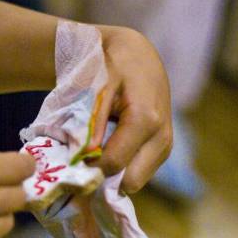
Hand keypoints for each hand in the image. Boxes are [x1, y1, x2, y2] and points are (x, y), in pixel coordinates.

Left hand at [96, 26, 172, 192]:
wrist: (138, 54)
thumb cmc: (113, 65)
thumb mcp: (97, 87)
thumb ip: (94, 123)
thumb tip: (87, 157)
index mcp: (146, 120)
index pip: (114, 164)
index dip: (89, 167)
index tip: (71, 160)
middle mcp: (162, 137)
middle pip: (130, 182)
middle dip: (104, 177)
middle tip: (84, 162)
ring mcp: (166, 145)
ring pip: (135, 180)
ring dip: (113, 173)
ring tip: (97, 150)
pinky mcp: (164, 149)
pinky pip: (139, 171)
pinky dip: (122, 166)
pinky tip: (110, 146)